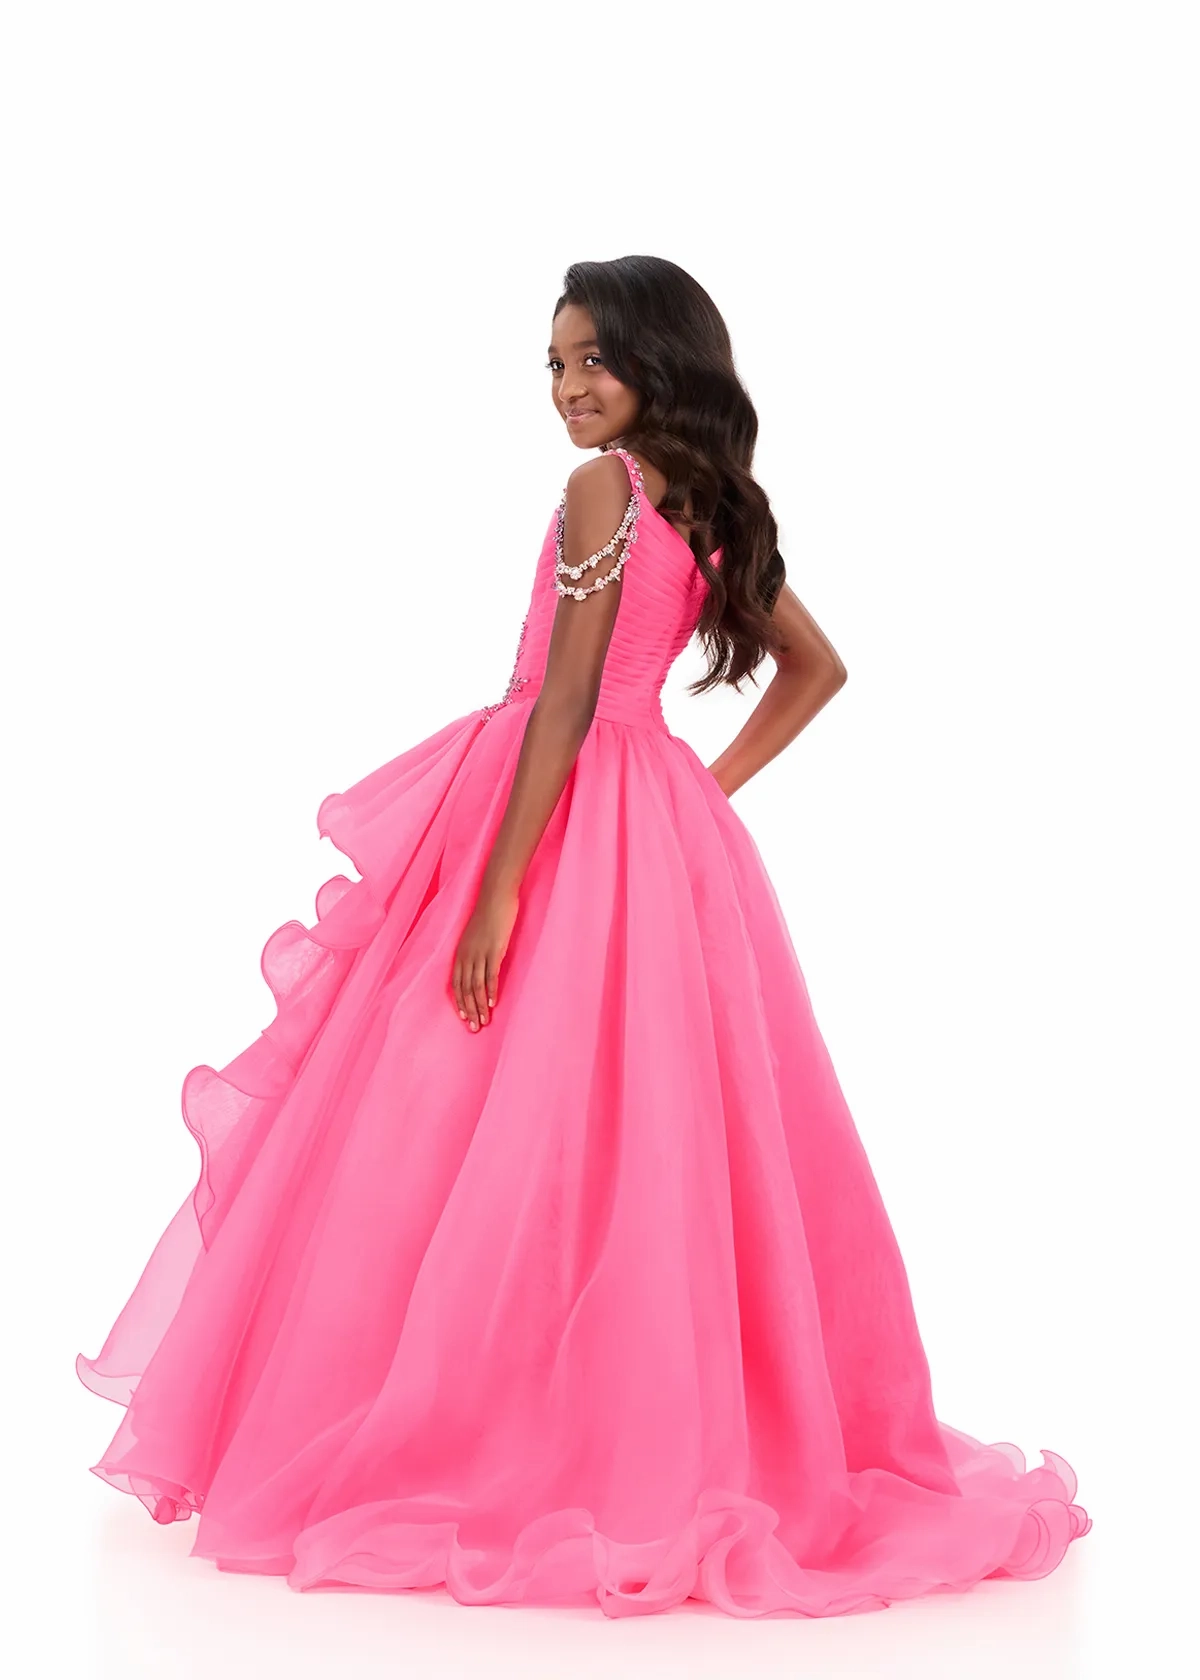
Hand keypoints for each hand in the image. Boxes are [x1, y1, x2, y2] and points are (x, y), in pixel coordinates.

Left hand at [450, 885, 518, 1030]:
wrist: (495, 895)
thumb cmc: (488, 914)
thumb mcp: (477, 935)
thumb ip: (476, 951)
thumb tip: (480, 967)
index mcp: (461, 952)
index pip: (457, 984)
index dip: (460, 1002)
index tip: (464, 1018)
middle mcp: (467, 955)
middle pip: (465, 989)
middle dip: (469, 1010)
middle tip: (474, 1028)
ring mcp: (480, 953)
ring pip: (477, 986)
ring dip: (480, 1006)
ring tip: (484, 1022)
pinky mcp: (494, 950)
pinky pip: (491, 975)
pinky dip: (491, 991)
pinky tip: (493, 1004)